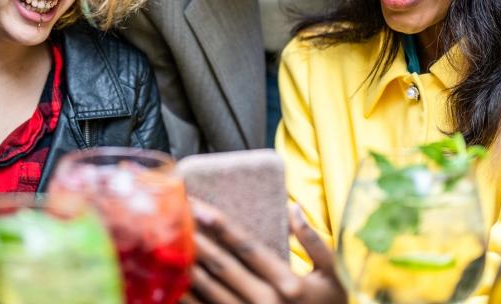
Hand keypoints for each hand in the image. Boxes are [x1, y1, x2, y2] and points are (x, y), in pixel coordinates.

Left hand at [183, 201, 345, 303]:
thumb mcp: (334, 275)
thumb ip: (316, 241)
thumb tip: (293, 206)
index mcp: (288, 284)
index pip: (246, 248)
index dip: (221, 226)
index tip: (199, 207)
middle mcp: (265, 302)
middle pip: (221, 265)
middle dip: (195, 238)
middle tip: (173, 215)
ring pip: (208, 290)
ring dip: (186, 265)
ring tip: (166, 241)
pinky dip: (186, 297)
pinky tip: (170, 279)